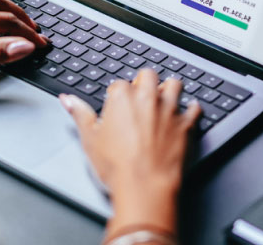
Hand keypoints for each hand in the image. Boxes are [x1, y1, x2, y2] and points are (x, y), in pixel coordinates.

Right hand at [60, 69, 200, 239]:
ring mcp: (168, 110)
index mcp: (122, 97)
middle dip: (144, 82)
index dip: (117, 95)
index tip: (116, 106)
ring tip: (163, 97)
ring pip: (174, 84)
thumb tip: (68, 100)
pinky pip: (194, 108)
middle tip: (139, 97)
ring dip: (169, 89)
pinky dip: (192, 109)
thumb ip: (79, 114)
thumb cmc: (116, 166)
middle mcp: (147, 97)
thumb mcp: (89, 138)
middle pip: (148, 75)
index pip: (119, 84)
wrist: (144, 186)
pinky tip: (188, 111)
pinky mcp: (185, 125)